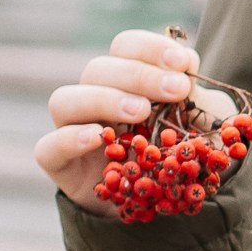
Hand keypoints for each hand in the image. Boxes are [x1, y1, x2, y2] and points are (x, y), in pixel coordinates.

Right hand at [37, 29, 244, 208]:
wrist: (173, 203)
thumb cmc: (186, 154)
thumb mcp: (202, 124)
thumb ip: (195, 97)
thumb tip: (186, 65)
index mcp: (127, 80)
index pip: (125, 47)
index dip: (151, 48)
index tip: (184, 63)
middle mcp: (95, 98)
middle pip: (97, 70)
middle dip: (139, 75)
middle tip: (176, 91)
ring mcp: (73, 129)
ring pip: (64, 100)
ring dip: (103, 99)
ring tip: (140, 112)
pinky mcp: (61, 165)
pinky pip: (48, 147)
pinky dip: (69, 139)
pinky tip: (98, 138)